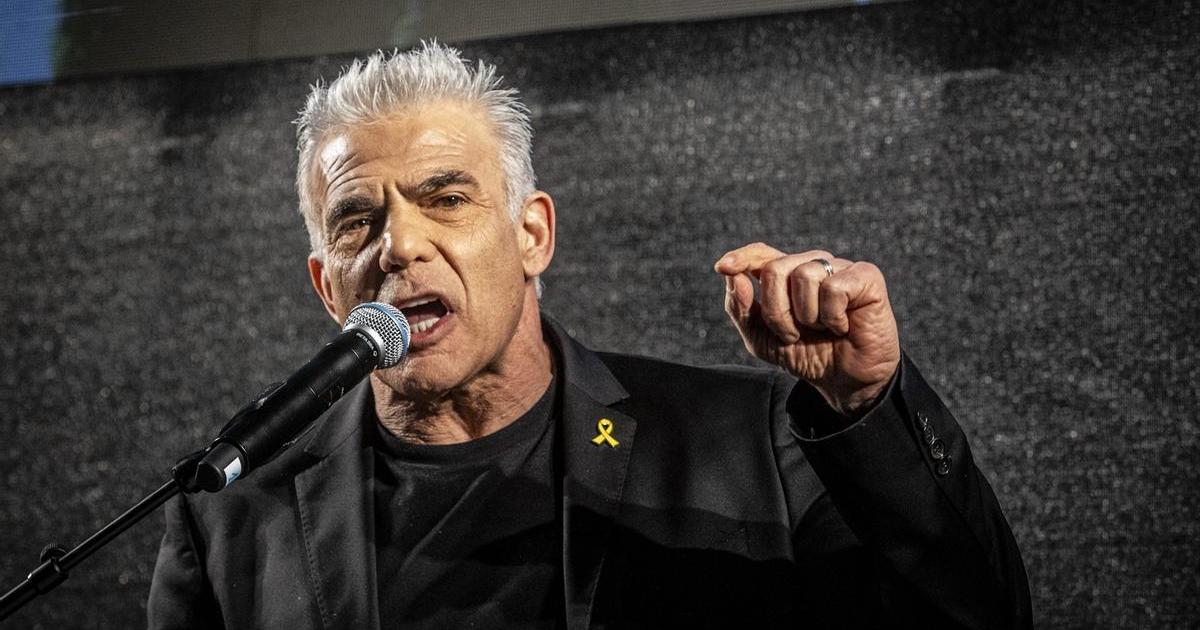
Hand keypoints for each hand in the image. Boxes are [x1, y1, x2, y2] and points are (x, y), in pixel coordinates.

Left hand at [715, 243, 900, 415]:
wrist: (844, 381)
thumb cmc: (806, 355)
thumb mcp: (762, 339)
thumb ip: (741, 309)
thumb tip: (732, 275)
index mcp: (786, 275)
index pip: (761, 253)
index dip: (742, 257)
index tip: (724, 267)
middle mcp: (812, 265)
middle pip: (775, 269)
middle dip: (777, 311)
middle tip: (793, 334)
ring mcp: (839, 267)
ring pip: (804, 275)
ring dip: (807, 316)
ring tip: (821, 329)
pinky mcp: (865, 276)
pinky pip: (833, 288)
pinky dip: (832, 316)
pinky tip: (842, 325)